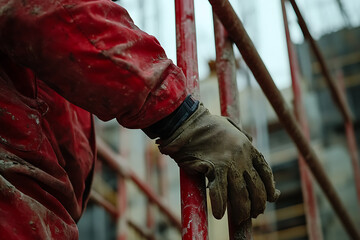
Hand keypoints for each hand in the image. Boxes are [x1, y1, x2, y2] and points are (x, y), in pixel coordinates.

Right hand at [158, 104, 279, 223]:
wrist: (187, 122)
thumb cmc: (205, 125)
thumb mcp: (230, 126)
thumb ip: (242, 134)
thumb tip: (251, 139)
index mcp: (248, 147)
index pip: (265, 172)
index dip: (270, 188)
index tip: (271, 198)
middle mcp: (242, 156)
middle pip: (257, 187)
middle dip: (258, 204)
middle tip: (253, 214)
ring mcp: (229, 163)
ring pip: (241, 194)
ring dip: (241, 211)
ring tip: (239, 219)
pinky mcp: (214, 168)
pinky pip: (220, 193)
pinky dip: (220, 206)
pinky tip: (219, 214)